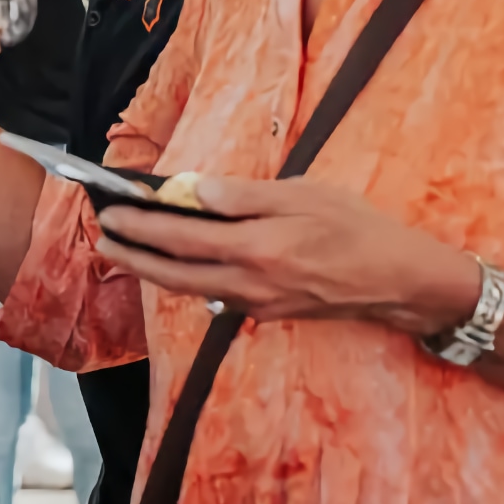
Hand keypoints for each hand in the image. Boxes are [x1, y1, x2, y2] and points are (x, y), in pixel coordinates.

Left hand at [94, 176, 481, 334]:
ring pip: (189, 289)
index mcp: (256, 249)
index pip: (180, 236)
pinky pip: (213, 297)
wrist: (401, 282)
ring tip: (124, 251)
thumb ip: (243, 196)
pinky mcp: (266, 314)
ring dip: (152, 271)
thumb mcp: (304, 194)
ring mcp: (256, 305)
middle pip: (172, 273)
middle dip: (132, 256)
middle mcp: (248, 284)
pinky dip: (185, 280)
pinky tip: (173, 266)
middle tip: (102, 238)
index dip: (139, 225)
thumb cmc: (357, 229)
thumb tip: (192, 189)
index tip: (109, 212)